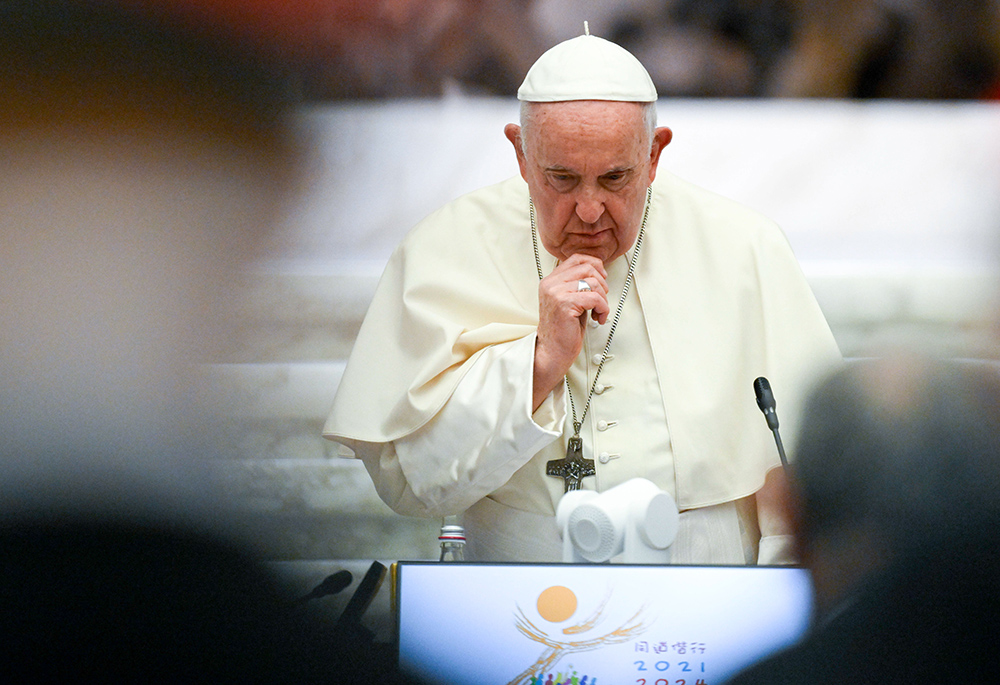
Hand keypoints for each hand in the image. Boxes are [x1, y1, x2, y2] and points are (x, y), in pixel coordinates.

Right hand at [532, 254, 608, 410]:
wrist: (552, 352)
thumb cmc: (563, 330)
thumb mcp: (570, 301)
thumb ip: (578, 284)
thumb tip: (600, 272)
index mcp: (550, 280)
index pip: (576, 258)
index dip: (594, 264)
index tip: (602, 278)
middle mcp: (551, 283)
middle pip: (588, 268)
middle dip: (602, 284)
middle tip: (601, 301)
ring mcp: (556, 292)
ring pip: (593, 283)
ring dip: (603, 299)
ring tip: (599, 312)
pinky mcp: (565, 304)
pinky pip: (595, 298)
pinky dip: (603, 309)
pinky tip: (598, 319)